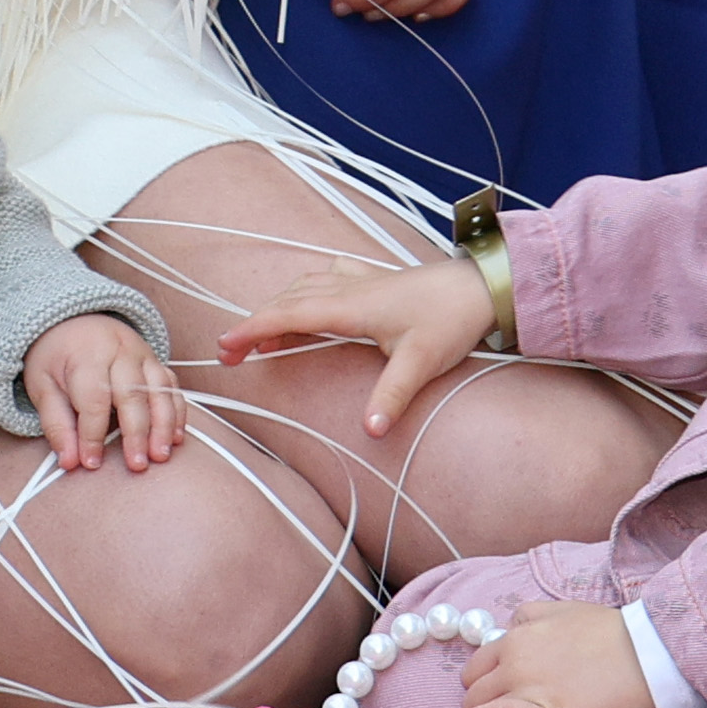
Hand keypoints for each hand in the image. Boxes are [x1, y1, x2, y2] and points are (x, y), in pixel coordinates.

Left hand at [22, 310, 183, 473]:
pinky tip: (176, 438)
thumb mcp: (42, 385)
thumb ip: (56, 424)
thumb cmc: (57, 358)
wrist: (74, 323)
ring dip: (164, 425)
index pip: (93, 398)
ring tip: (160, 455)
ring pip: (159, 390)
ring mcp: (142, 355)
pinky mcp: (156, 362)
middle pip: (132, 394)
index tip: (91, 463)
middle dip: (136, 432)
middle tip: (137, 465)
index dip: (92, 434)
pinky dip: (178, 413)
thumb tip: (69, 461)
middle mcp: (118, 351)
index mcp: (85, 355)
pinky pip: (172, 387)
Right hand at [216, 250, 495, 432]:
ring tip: (263, 335)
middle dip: (254, 323)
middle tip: (232, 352)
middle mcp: (348, 288)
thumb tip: (368, 429)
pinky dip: (304, 289)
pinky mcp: (374, 279)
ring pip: (303, 287)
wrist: (480, 285)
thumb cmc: (450, 320)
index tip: (226, 346)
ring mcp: (360, 280)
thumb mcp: (421, 361)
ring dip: (277, 307)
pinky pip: (325, 277)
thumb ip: (392, 395)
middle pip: (287, 300)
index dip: (253, 328)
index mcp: (351, 306)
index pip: (288, 314)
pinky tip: (309, 296)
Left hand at [462, 597, 655, 707]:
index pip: (477, 666)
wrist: (650, 655)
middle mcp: (512, 658)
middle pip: (472, 689)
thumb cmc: (613, 634)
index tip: (502, 699)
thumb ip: (529, 618)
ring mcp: (524, 687)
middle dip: (484, 704)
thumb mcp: (561, 611)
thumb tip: (512, 630)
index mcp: (516, 635)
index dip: (488, 685)